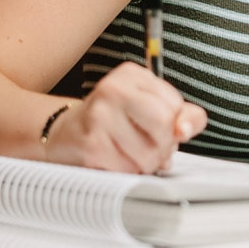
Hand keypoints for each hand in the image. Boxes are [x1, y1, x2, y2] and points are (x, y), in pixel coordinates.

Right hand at [41, 61, 207, 172]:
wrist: (64, 134)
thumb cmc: (115, 121)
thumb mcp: (152, 106)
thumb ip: (183, 115)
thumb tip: (184, 129)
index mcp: (131, 75)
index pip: (177, 109)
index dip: (175, 128)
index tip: (158, 128)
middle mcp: (113, 90)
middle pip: (165, 128)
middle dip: (163, 146)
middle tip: (147, 144)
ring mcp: (98, 117)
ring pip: (148, 155)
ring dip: (144, 164)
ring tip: (127, 152)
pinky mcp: (90, 146)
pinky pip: (128, 171)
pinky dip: (126, 173)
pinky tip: (112, 160)